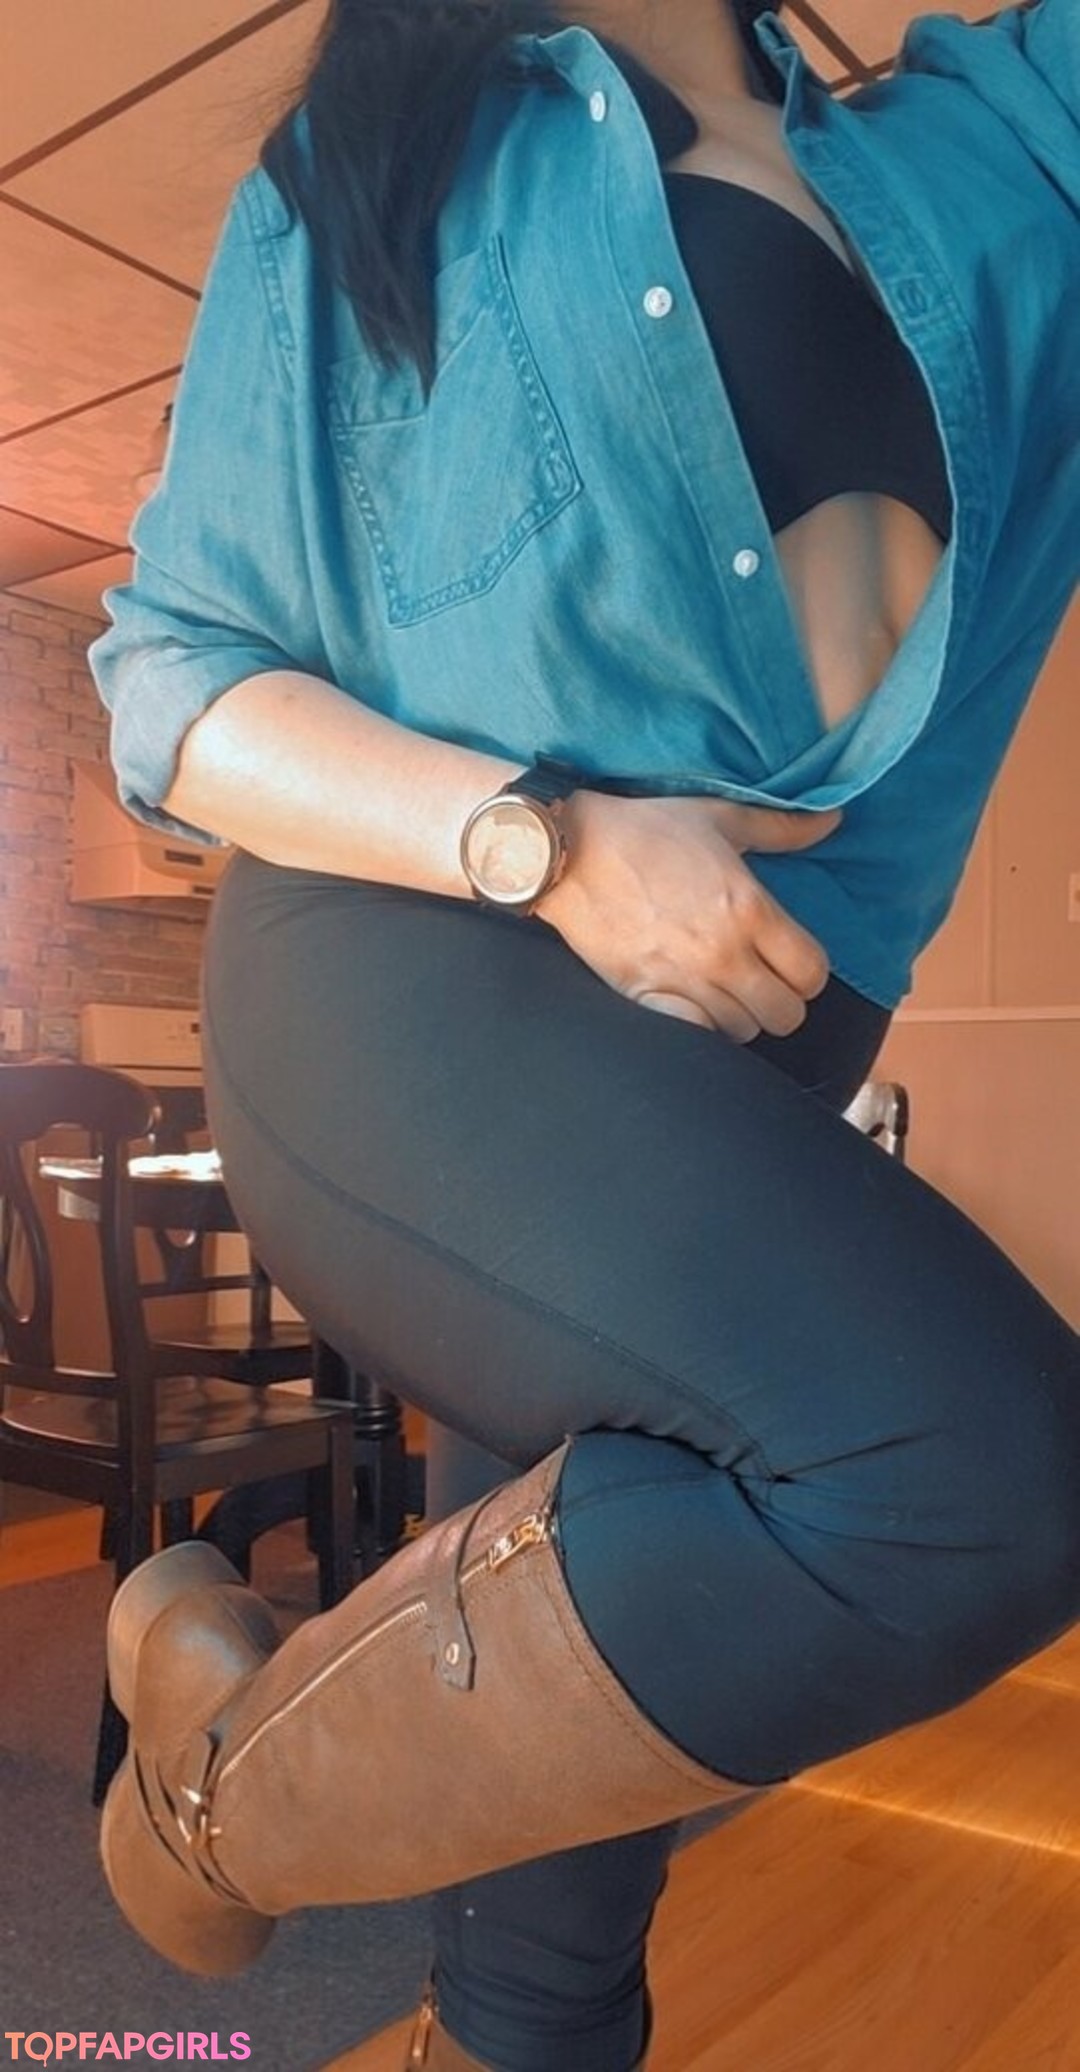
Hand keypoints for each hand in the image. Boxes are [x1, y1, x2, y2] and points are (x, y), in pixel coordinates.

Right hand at [537, 792, 840, 1041]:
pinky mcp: (647, 997)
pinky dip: (704, 1029)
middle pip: (786, 1015)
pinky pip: (697, 1037)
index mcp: (750, 909)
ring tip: (726, 992)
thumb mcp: (719, 817)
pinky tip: (697, 1008)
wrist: (569, 852)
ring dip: (742, 1016)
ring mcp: (685, 980)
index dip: (809, 973)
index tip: (790, 962)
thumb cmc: (646, 830)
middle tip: (761, 981)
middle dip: (781, 1000)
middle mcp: (723, 953)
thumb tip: (833, 819)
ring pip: (744, 1032)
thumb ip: (783, 827)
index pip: (812, 973)